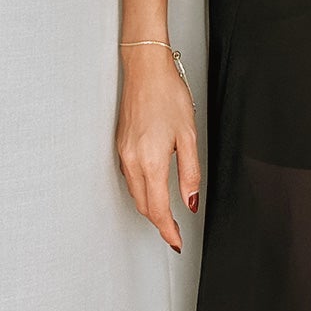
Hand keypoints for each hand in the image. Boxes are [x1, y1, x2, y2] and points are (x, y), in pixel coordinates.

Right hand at [116, 45, 199, 252]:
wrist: (146, 70)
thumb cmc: (168, 95)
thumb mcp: (188, 135)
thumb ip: (190, 173)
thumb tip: (190, 201)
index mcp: (151, 160)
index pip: (157, 209)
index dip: (168, 230)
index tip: (176, 241)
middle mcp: (132, 160)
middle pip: (143, 205)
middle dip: (159, 221)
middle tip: (174, 230)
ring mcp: (123, 152)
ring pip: (134, 192)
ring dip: (149, 206)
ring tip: (166, 212)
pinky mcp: (120, 145)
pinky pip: (129, 177)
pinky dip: (141, 188)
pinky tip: (152, 185)